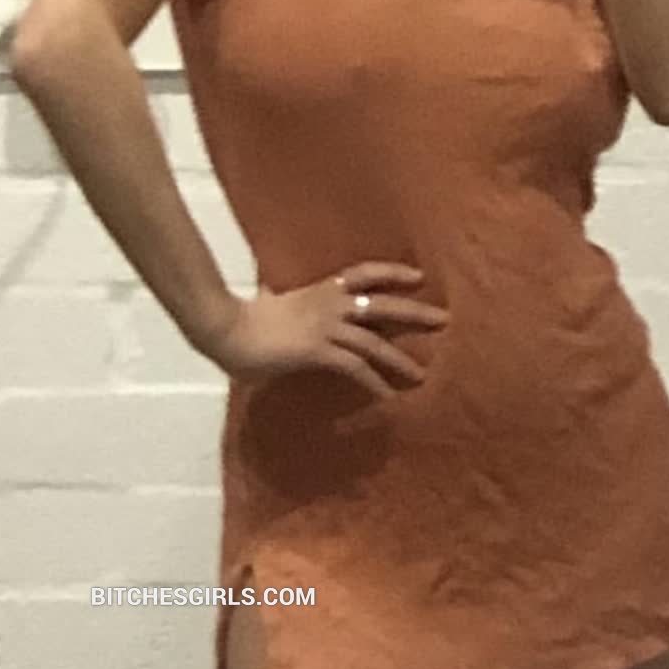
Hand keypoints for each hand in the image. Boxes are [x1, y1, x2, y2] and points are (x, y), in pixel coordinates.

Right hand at [202, 262, 450, 397]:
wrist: (225, 328)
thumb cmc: (245, 318)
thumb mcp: (270, 300)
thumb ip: (281, 297)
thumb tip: (272, 292)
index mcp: (322, 290)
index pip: (365, 272)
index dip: (393, 272)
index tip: (418, 275)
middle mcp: (331, 305)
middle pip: (383, 304)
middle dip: (415, 311)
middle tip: (443, 319)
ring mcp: (326, 327)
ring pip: (375, 341)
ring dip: (401, 359)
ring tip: (422, 375)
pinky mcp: (317, 351)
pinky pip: (354, 367)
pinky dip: (373, 382)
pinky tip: (386, 396)